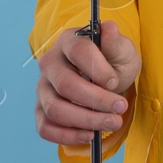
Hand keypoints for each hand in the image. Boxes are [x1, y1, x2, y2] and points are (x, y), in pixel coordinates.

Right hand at [35, 20, 140, 146]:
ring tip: (112, 123)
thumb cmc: (113, 61)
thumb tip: (109, 27)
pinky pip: (45, 127)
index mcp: (69, 42)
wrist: (106, 77)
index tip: (114, 81)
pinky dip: (66, 135)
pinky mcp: (41, 110)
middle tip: (120, 108)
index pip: (78, 51)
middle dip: (96, 100)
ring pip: (55, 108)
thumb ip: (115, 42)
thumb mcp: (122, 50)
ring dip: (86, 120)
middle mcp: (50, 63)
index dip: (97, 68)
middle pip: (66, 85)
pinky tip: (89, 135)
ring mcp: (43, 88)